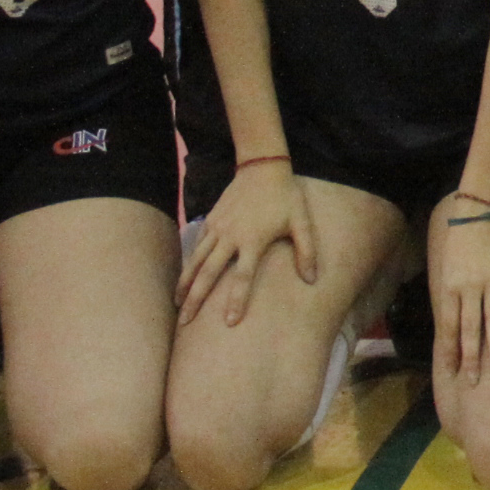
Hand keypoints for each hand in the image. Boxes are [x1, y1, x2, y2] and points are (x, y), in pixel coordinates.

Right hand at [178, 162, 317, 324]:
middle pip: (208, 273)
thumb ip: (307, 251)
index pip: (242, 277)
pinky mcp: (210, 220)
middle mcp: (230, 236)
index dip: (236, 300)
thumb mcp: (302, 222)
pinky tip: (185, 277)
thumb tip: (312, 280)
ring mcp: (217, 228)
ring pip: (196, 260)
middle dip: (195, 299)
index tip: (229, 323)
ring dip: (185, 283)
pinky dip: (189, 263)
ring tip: (177, 304)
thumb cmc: (286, 196)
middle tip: (185, 322)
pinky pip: (197, 246)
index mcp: (253, 240)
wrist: (262, 166)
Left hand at [432, 195, 489, 375]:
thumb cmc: (460, 244)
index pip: (447, 328)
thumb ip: (452, 297)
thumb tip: (452, 325)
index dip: (449, 352)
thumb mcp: (448, 271)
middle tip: (472, 381)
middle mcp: (468, 289)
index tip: (451, 373)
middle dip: (469, 357)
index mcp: (450, 289)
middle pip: (468, 329)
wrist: (476, 214)